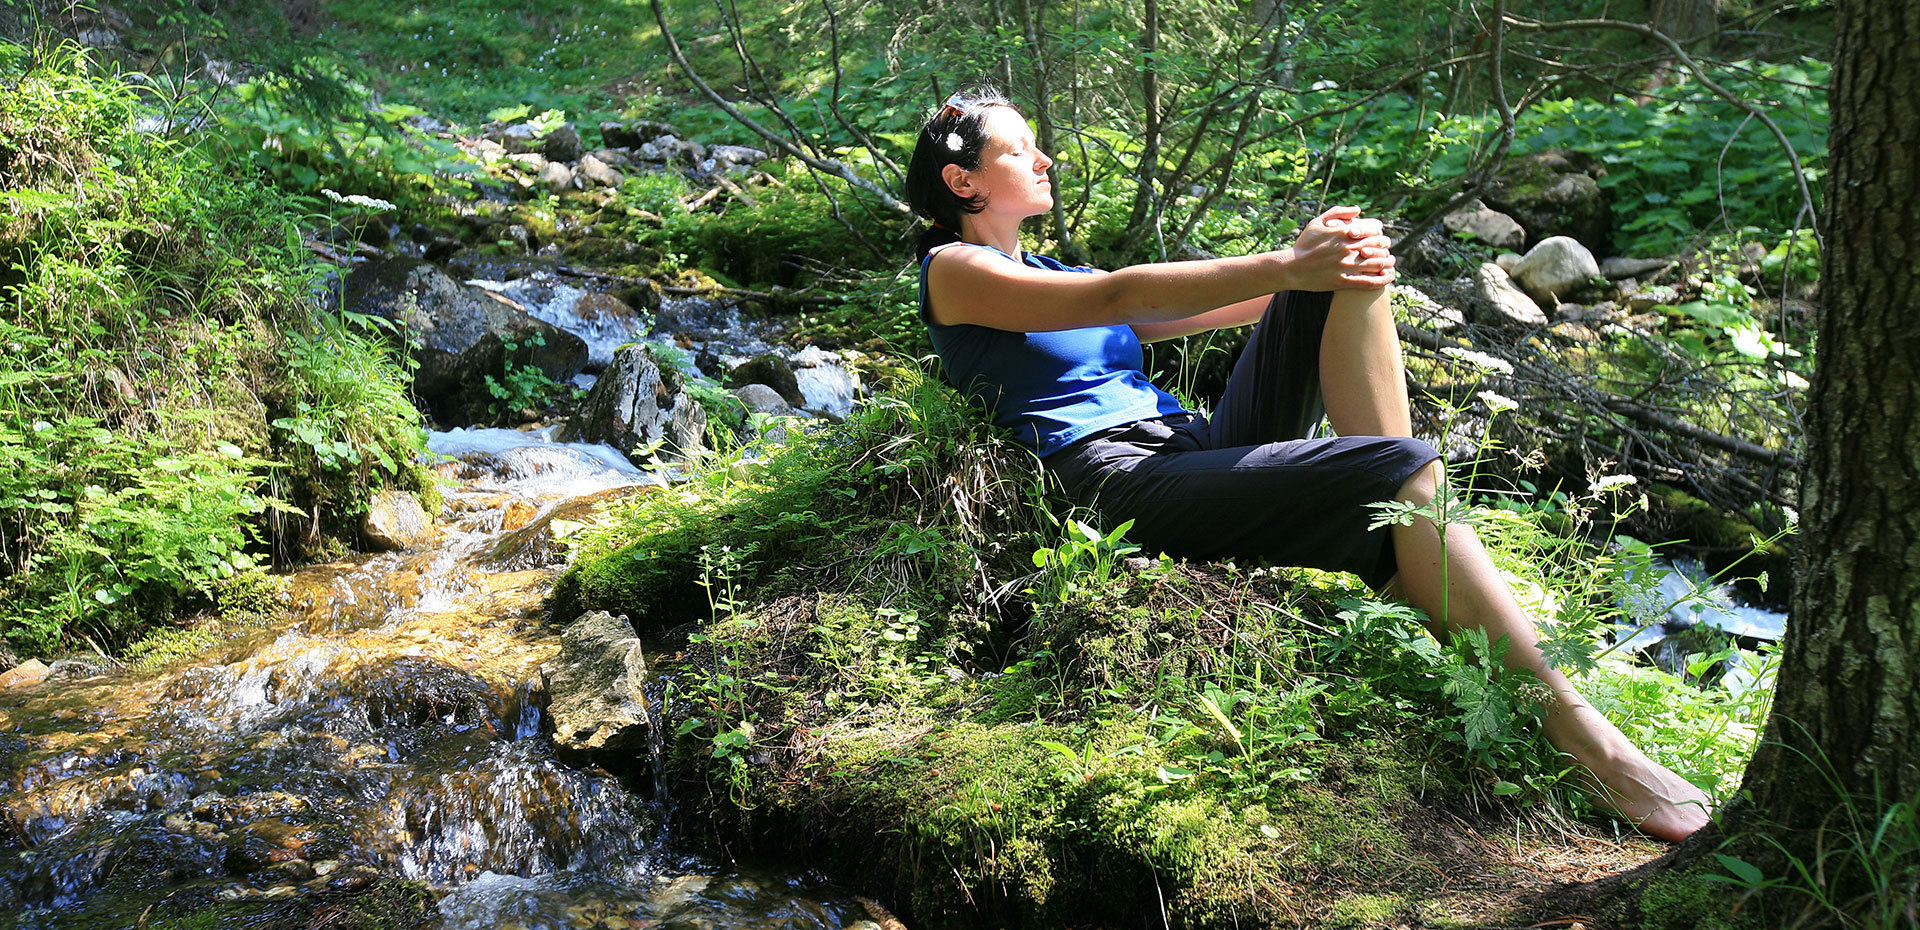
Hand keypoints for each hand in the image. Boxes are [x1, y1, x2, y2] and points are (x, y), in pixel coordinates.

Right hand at [1280, 205, 1396, 290]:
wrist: (1290, 268)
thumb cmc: (1303, 245)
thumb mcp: (1317, 222)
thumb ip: (1338, 212)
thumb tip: (1358, 210)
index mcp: (1343, 233)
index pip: (1373, 230)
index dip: (1380, 233)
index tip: (1381, 237)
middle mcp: (1347, 249)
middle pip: (1378, 246)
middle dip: (1386, 247)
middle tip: (1387, 250)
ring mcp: (1346, 266)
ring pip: (1377, 264)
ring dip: (1388, 262)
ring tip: (1390, 263)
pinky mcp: (1343, 282)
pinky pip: (1369, 282)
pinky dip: (1382, 280)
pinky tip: (1388, 277)